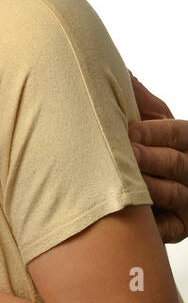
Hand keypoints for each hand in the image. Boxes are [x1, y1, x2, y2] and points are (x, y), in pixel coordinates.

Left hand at [128, 74, 186, 243]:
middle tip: (127, 155)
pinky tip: (135, 219)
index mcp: (187, 141)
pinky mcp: (181, 227)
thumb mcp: (150, 121)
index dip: (156, 132)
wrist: (156, 184)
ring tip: (125, 185)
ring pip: (173, 194)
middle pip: (176, 163)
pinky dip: (153, 225)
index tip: (129, 130)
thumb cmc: (147, 146)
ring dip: (148, 188)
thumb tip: (121, 72)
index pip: (179, 133)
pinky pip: (170, 229)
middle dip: (151, 158)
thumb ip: (139, 100)